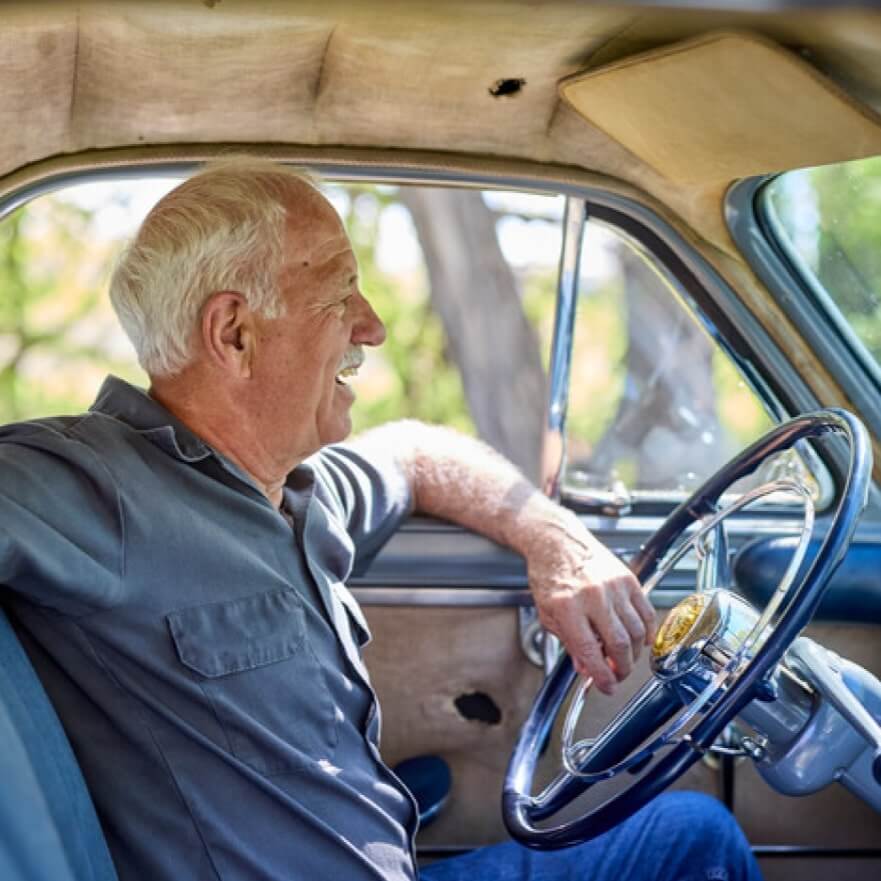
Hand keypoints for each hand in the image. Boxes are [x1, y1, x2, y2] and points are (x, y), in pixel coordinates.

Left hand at [527, 528, 655, 694]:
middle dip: (621, 668)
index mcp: (567, 607)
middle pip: (619, 645)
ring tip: (624, 659)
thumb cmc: (549, 573)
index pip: (590, 652)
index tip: (606, 687)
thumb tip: (587, 668)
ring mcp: (614, 587)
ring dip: (633, 653)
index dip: (602, 676)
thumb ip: (569, 643)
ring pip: (636, 632)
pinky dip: (646, 632)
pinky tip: (638, 639)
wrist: (557, 540)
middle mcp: (593, 597)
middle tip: (617, 675)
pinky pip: (646, 613)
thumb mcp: (547, 614)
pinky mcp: (628, 579)